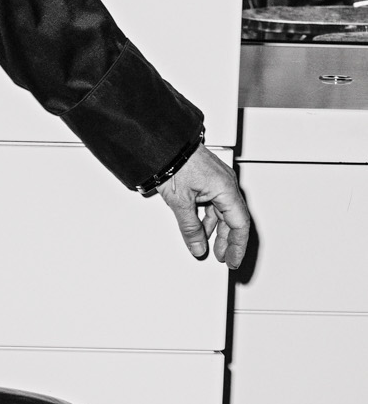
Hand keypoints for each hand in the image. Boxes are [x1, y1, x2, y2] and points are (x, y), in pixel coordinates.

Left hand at [159, 145, 249, 270]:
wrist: (163, 143)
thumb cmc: (174, 162)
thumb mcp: (180, 201)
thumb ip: (190, 227)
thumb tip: (197, 246)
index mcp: (226, 189)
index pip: (240, 224)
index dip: (237, 246)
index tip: (233, 260)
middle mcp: (226, 184)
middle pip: (232, 219)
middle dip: (227, 241)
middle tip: (223, 258)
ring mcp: (217, 181)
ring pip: (221, 212)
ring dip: (215, 230)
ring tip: (208, 246)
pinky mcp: (207, 179)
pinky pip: (212, 202)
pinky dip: (207, 218)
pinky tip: (200, 228)